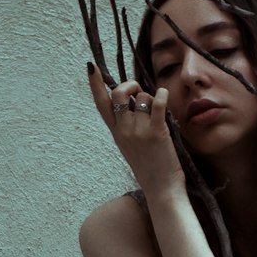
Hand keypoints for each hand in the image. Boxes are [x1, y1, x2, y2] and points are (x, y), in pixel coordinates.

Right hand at [87, 64, 184, 195]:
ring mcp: (139, 131)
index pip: (102, 105)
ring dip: (151, 97)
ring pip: (142, 98)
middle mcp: (124, 130)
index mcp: (116, 133)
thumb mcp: (130, 146)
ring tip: (158, 111)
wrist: (161, 189)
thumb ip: (128, 126)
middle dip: (130, 85)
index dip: (96, 85)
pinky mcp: (157, 132)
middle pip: (119, 94)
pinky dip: (162, 95)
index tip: (91, 68)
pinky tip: (165, 95)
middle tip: (140, 92)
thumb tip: (135, 102)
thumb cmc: (149, 167)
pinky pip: (157, 103)